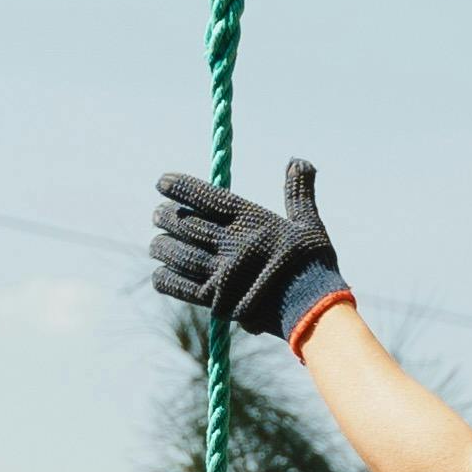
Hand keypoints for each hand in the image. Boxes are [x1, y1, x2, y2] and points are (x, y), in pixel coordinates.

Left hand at [147, 162, 350, 349]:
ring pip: (178, 254)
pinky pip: (180, 286)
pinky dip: (166, 278)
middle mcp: (232, 244)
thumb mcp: (309, 223)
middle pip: (187, 225)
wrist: (315, 310)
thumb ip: (298, 192)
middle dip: (166, 216)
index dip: (182, 187)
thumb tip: (298, 161)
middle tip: (158, 213)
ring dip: (162, 247)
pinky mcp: (216, 301)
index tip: (162, 181)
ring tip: (157, 243)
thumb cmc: (314, 265)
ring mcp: (222, 273)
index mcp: (252, 221)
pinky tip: (160, 272)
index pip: (208, 198)